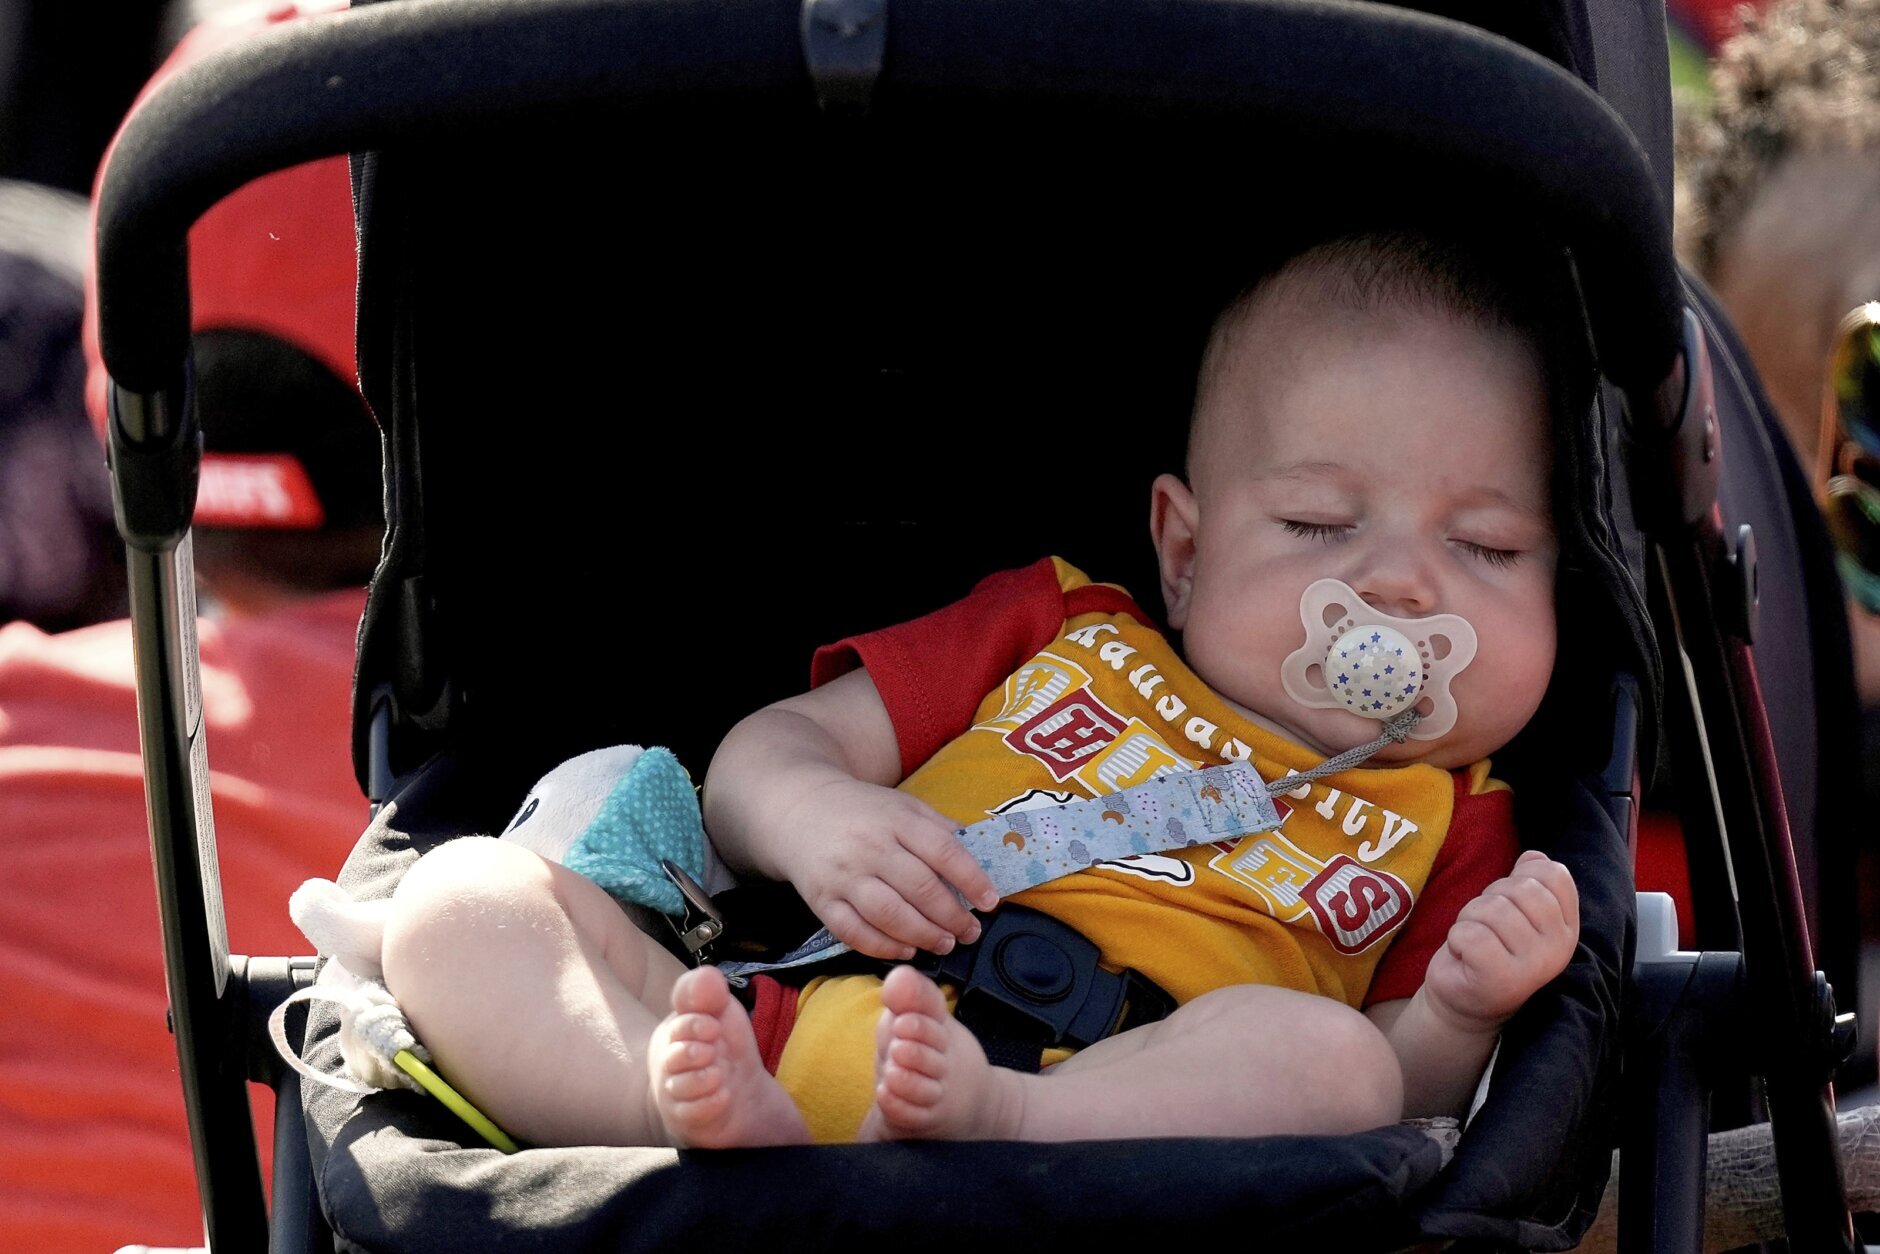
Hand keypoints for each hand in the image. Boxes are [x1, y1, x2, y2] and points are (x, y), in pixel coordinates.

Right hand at [770, 775, 1000, 960]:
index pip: (943, 852)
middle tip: (970, 931)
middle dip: (952, 916)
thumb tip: (982, 858)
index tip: (990, 901)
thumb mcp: (904, 806)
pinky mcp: (821, 901)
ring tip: (945, 943)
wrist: (799, 809)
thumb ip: (941, 830)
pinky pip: (854, 932)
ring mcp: (843, 876)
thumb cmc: (863, 812)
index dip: (972, 880)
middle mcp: (869, 847)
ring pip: (889, 915)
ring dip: (924, 935)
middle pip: (920, 888)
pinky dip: (883, 946)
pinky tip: (906, 949)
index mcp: (896, 820)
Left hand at [1421, 850, 1578, 1035]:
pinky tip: (1465, 957)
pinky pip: (1470, 934)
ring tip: (1475, 944)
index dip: (1520, 877)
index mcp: (1568, 928)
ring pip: (1492, 909)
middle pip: (1520, 888)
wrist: (1467, 1004)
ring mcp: (1534, 966)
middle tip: (1487, 928)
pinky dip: (1457, 939)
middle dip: (1490, 900)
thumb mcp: (1517, 912)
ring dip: (1470, 920)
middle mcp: (1559, 948)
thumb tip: (1535, 856)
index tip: (1511, 906)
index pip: (1554, 874)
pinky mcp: (1501, 979)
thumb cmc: (1491, 950)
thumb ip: (1531, 881)